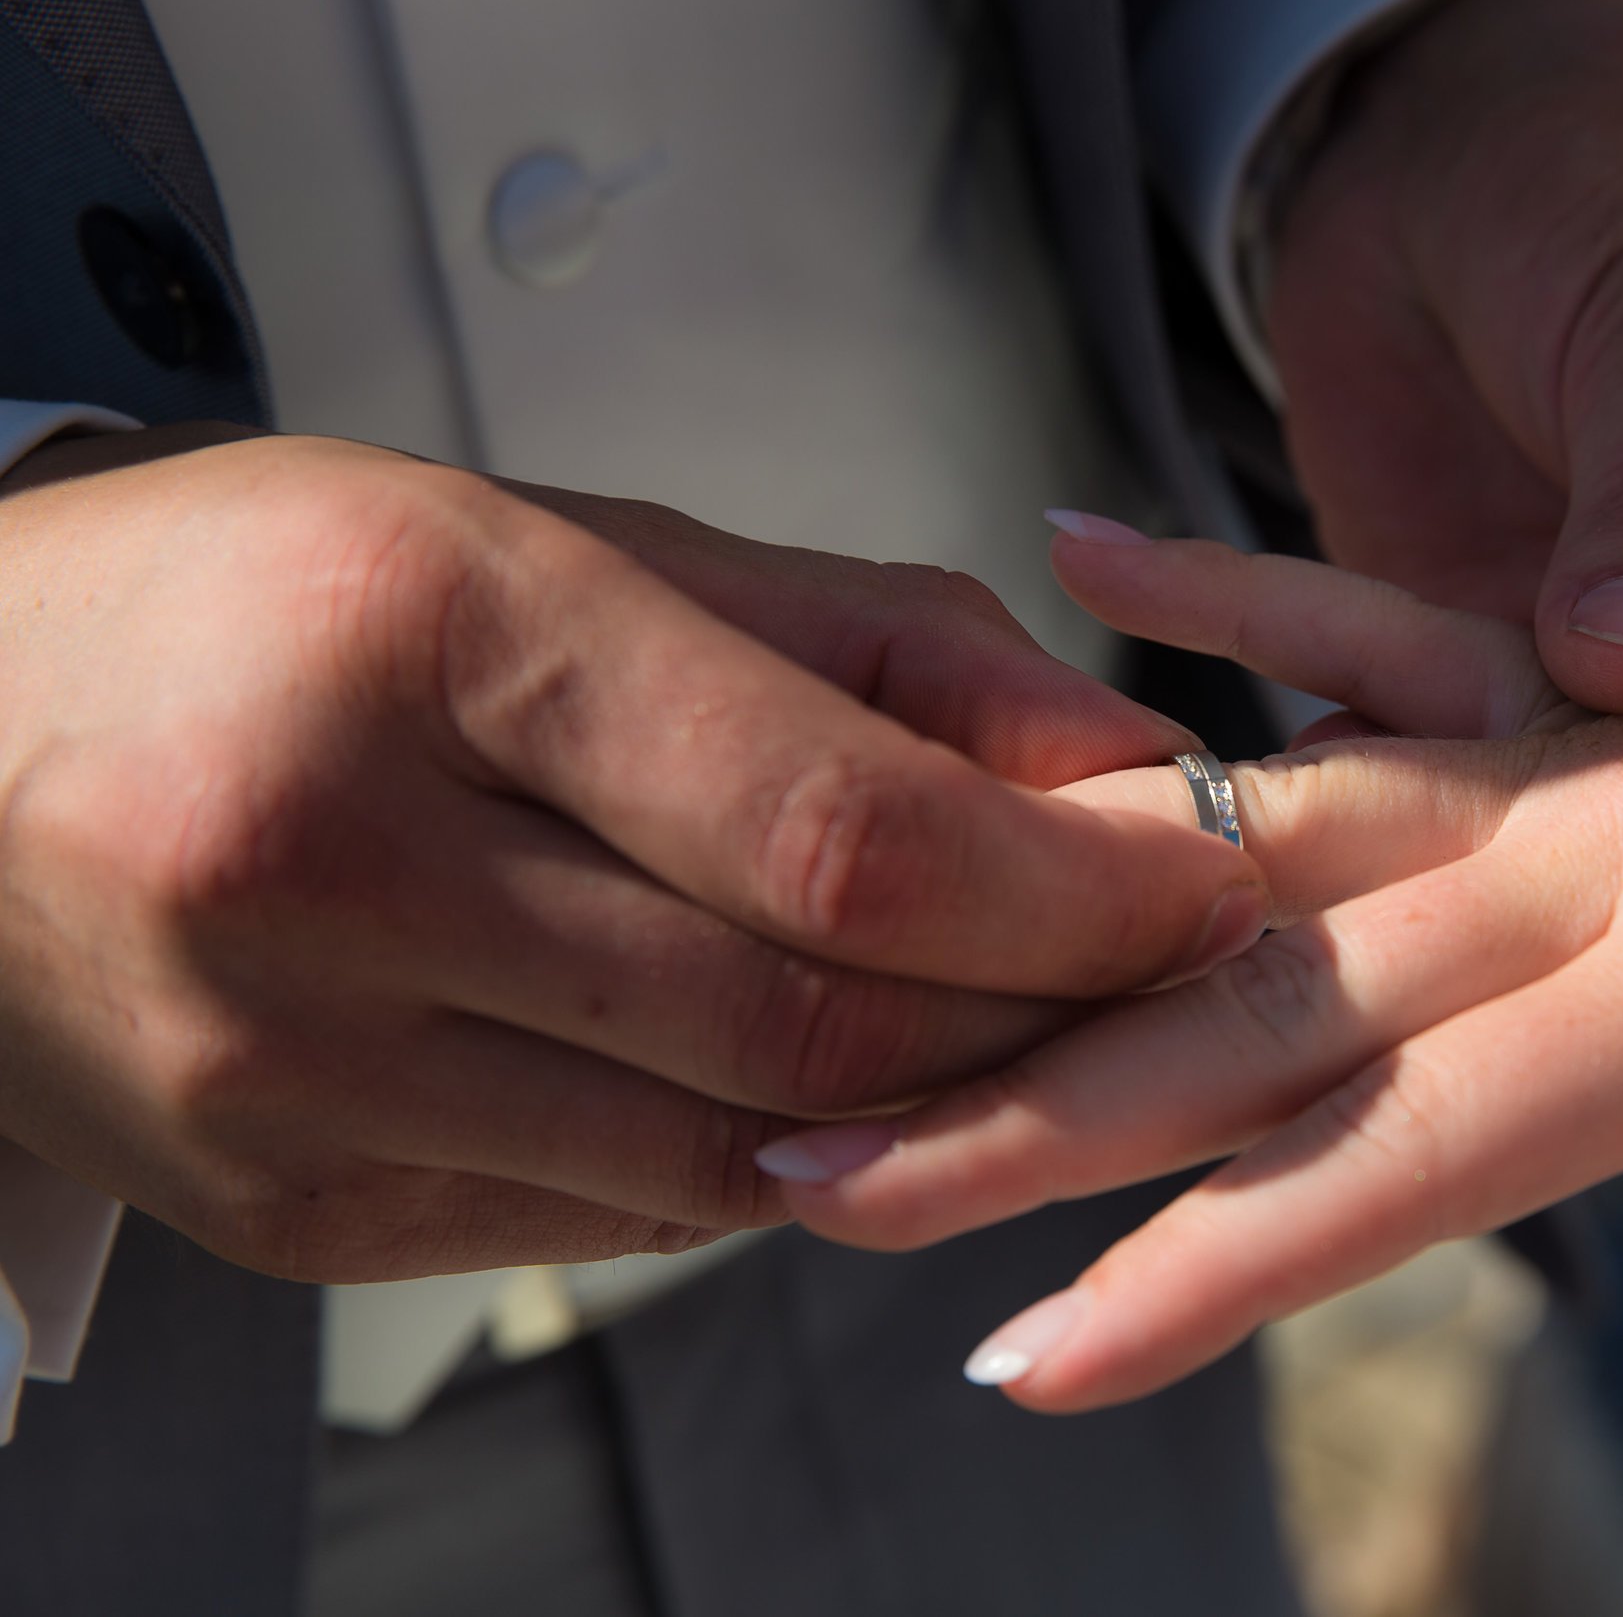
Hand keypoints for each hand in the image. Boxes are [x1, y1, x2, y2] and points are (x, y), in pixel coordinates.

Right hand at [0, 431, 1263, 1281]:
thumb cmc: (271, 602)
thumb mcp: (570, 542)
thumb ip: (874, 652)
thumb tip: (1128, 771)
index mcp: (421, 632)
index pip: (839, 828)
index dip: (1075, 884)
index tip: (1213, 876)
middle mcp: (328, 866)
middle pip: (809, 1022)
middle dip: (1042, 1009)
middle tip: (1165, 962)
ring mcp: (287, 1073)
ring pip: (738, 1157)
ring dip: (931, 1104)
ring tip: (1021, 1014)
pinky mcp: (283, 1211)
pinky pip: (622, 1218)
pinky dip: (770, 1158)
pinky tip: (816, 1076)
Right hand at [770, 529, 1622, 1615]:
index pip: (1414, 1144)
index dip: (1210, 1264)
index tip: (1029, 1361)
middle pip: (1283, 980)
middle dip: (1042, 1098)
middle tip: (825, 1169)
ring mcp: (1607, 740)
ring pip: (1288, 822)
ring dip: (1074, 901)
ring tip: (881, 959)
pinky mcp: (1610, 692)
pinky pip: (1389, 623)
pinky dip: (1228, 589)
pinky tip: (1077, 541)